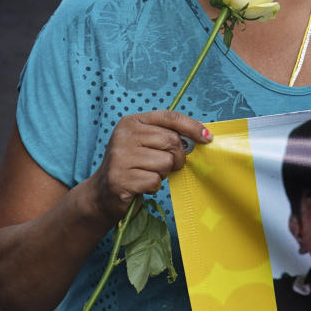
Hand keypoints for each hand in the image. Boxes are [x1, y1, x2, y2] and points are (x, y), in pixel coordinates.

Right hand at [89, 110, 212, 222]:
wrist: (103, 192)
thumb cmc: (133, 165)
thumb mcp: (146, 142)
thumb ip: (168, 135)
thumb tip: (202, 132)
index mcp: (132, 121)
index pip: (169, 117)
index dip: (192, 126)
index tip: (208, 137)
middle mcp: (124, 135)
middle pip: (171, 141)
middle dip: (177, 157)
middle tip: (168, 165)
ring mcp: (120, 157)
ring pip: (165, 162)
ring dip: (163, 173)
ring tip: (148, 173)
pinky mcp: (121, 179)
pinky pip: (155, 180)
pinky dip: (153, 186)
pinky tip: (141, 185)